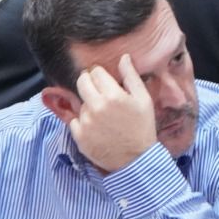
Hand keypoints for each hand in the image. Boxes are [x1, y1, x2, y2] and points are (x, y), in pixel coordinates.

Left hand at [68, 55, 156, 172]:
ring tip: (104, 117)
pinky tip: (97, 129)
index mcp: (113, 96)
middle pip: (82, 81)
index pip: (96, 72)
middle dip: (90, 83)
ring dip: (89, 105)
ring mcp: (85, 121)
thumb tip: (123, 57)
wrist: (135, 160)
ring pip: (80, 102)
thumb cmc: (142, 128)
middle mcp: (96, 106)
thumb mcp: (144, 100)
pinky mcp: (78, 134)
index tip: (108, 83)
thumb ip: (131, 77)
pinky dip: (83, 122)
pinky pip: (75, 119)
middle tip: (101, 94)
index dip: (102, 76)